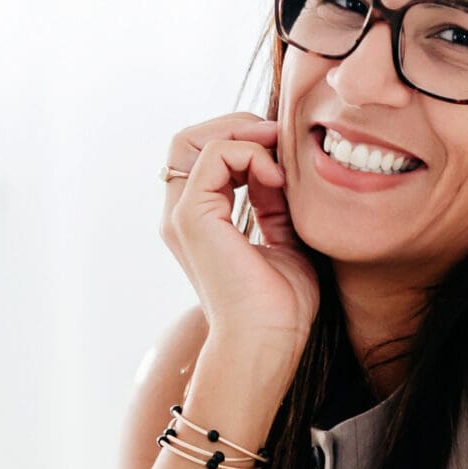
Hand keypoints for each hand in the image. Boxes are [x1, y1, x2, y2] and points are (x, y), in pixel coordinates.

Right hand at [160, 112, 317, 372]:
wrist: (268, 342)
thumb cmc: (280, 307)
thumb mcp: (285, 239)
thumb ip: (275, 203)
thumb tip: (278, 167)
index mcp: (199, 220)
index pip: (204, 154)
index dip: (243, 140)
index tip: (284, 153)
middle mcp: (182, 214)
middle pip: (190, 138)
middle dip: (238, 126)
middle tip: (279, 138)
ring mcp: (182, 215)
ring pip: (193, 138)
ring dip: (243, 133)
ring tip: (278, 156)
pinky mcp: (193, 217)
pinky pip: (213, 155)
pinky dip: (250, 154)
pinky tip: (277, 178)